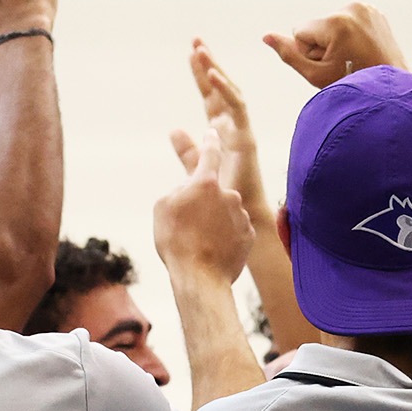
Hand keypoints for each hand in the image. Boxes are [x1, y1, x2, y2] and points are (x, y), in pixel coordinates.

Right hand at [155, 128, 251, 286]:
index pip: (210, 152)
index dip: (209, 141)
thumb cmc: (176, 242)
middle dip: (203, 203)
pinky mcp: (248, 234)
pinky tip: (213, 250)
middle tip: (188, 225)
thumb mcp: (163, 208)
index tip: (213, 132)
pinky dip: (225, 236)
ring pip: (224, 212)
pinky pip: (234, 229)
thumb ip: (178, 190)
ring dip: (213, 221)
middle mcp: (229, 194)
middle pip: (213, 191)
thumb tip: (189, 190)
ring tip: (199, 242)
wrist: (200, 279)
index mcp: (206, 182)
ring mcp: (241, 215)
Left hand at [188, 40, 269, 207]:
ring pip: (230, 92)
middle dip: (209, 64)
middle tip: (196, 41)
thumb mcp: (199, 167)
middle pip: (221, 88)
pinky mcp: (246, 139)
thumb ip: (188, 149)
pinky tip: (212, 76)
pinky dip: (224, 90)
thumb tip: (174, 129)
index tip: (191, 53)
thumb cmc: (225, 195)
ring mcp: (241, 131)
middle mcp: (233, 126)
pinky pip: (237, 108)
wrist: (240, 218)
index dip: (201, 74)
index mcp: (222, 130)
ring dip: (215, 71)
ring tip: (200, 51)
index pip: (210, 95)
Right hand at [264, 2, 405, 88]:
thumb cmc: (350, 87)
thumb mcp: (315, 75)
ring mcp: (367, 8)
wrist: (389, 91)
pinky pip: (348, 21)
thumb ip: (289, 54)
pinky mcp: (374, 11)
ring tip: (354, 58)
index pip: (300, 31)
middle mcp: (353, 9)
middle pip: (316, 27)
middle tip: (344, 64)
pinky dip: (350, 35)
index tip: (330, 65)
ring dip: (336, 40)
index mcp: (337, 22)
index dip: (308, 52)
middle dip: (323, 45)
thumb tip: (266, 36)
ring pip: (331, 24)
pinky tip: (362, 50)